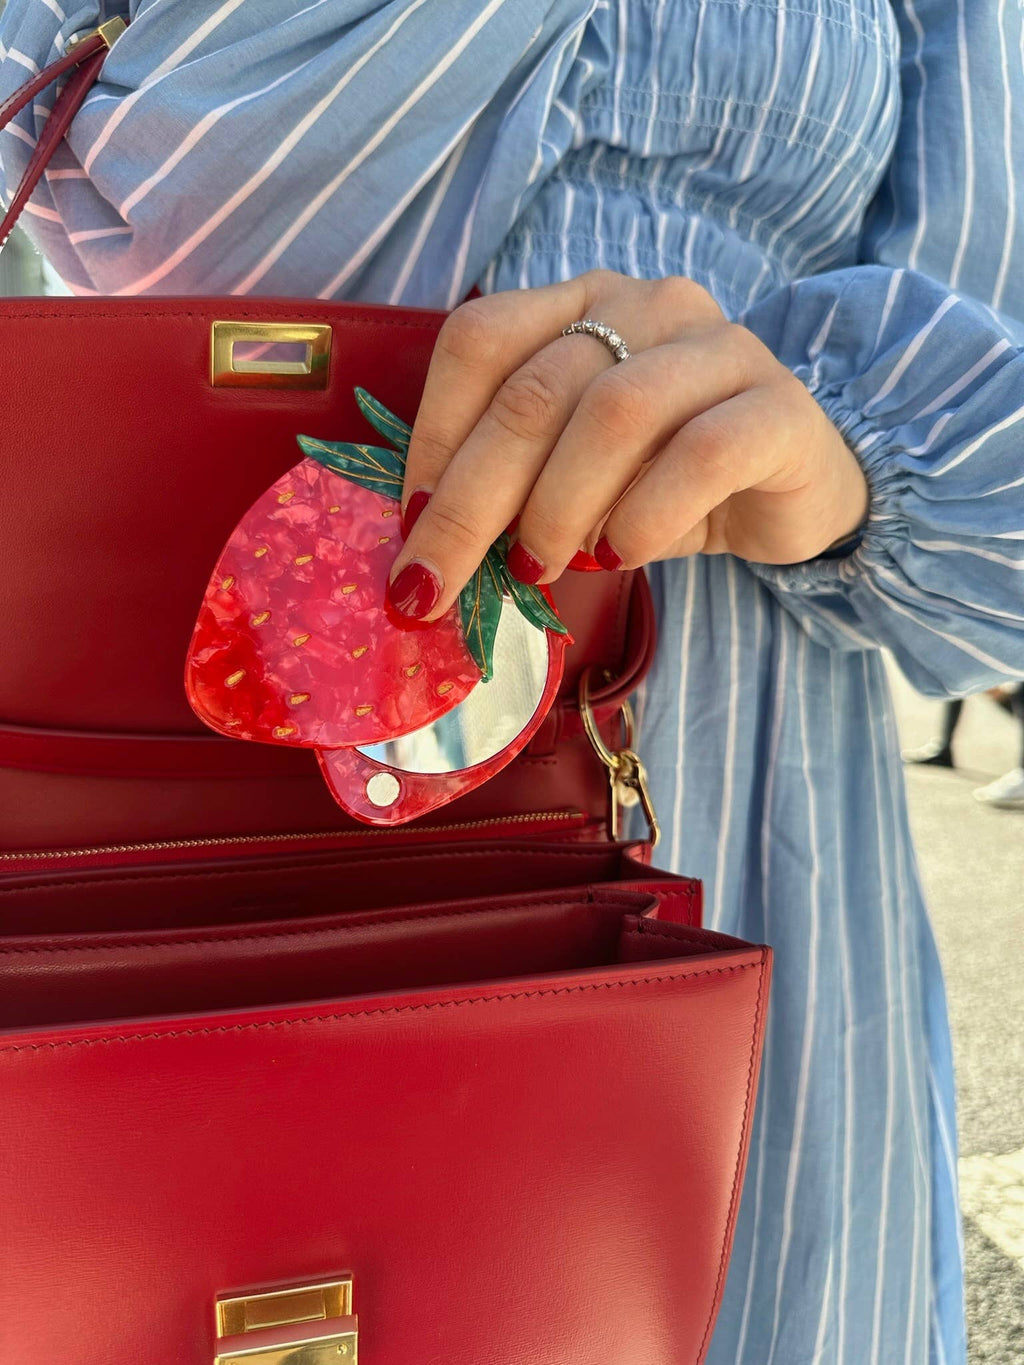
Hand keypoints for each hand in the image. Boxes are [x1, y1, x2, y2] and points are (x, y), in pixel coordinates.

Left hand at [386, 269, 868, 621]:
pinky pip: (701, 454)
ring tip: (545, 569)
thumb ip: (511, 482)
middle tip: (441, 584)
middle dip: (471, 502)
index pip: (481, 339)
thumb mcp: (572, 475)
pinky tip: (625, 554)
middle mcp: (648, 305)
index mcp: (581, 302)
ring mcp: (721, 347)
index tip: (413, 524)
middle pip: (534, 391)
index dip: (434, 435)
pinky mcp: (779, 408)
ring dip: (557, 509)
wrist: (790, 490)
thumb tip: (427, 552)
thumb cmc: (663, 482)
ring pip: (613, 413)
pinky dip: (646, 515)